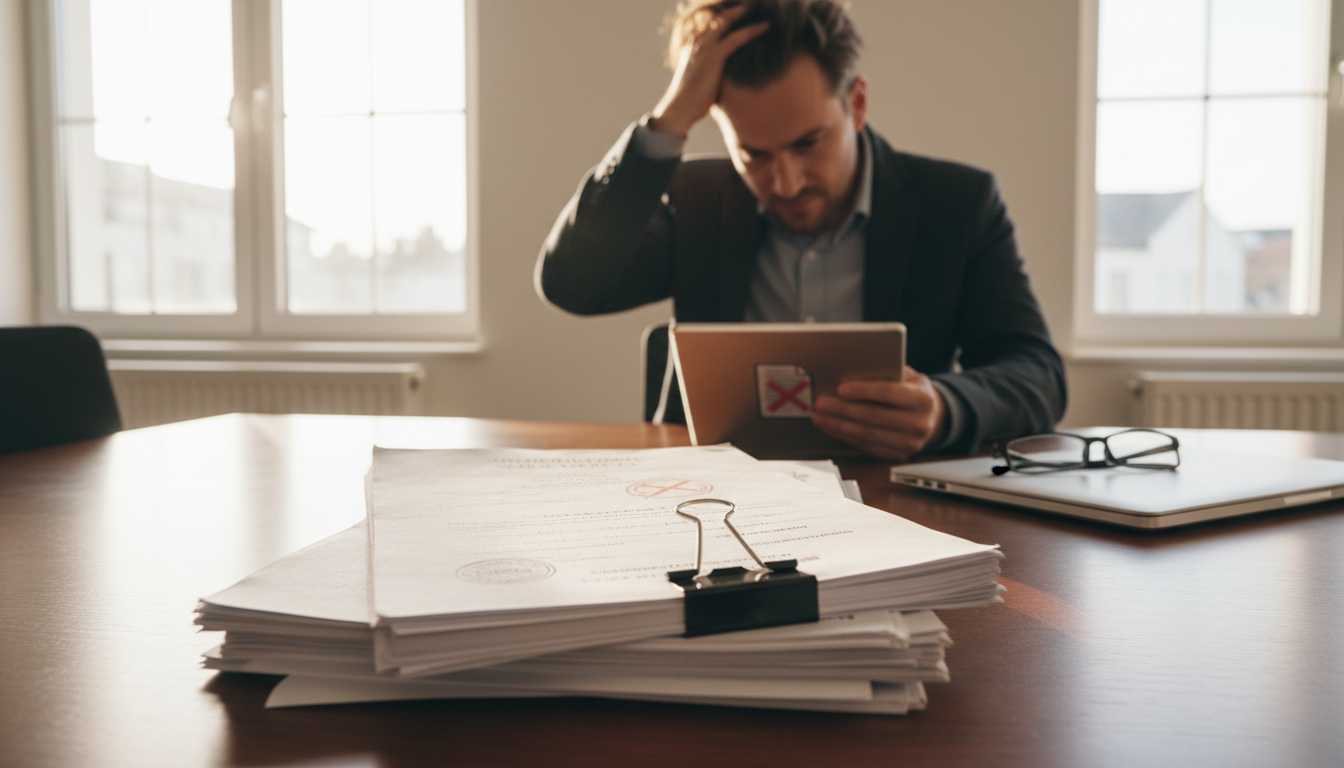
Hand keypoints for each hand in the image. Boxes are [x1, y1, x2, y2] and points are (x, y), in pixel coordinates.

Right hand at [649, 3, 768, 136]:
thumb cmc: (691, 98)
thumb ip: (710, 67)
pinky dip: (753, 31)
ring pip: (728, 21)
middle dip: (737, 8)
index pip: (710, 19)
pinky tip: (766, 26)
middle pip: (719, 15)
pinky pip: (737, 38)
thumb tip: (722, 71)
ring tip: (761, 7)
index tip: (742, 8)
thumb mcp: (699, 76)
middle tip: (753, 3)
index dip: (727, 12)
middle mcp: (697, 40)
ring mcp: (705, 46)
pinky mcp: (714, 56)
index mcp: (693, 42)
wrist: (680, 108)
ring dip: (745, 13)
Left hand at [811, 367, 949, 461]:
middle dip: (843, 410)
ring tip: (820, 416)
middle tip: (821, 403)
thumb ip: (886, 372)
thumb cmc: (913, 391)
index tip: (840, 388)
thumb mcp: (907, 376)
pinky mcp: (898, 455)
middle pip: (874, 417)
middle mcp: (919, 424)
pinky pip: (866, 446)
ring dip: (838, 426)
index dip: (863, 391)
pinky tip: (832, 428)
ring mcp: (910, 443)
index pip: (889, 393)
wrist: (933, 417)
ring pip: (867, 435)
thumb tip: (851, 371)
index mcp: (922, 399)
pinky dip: (845, 436)